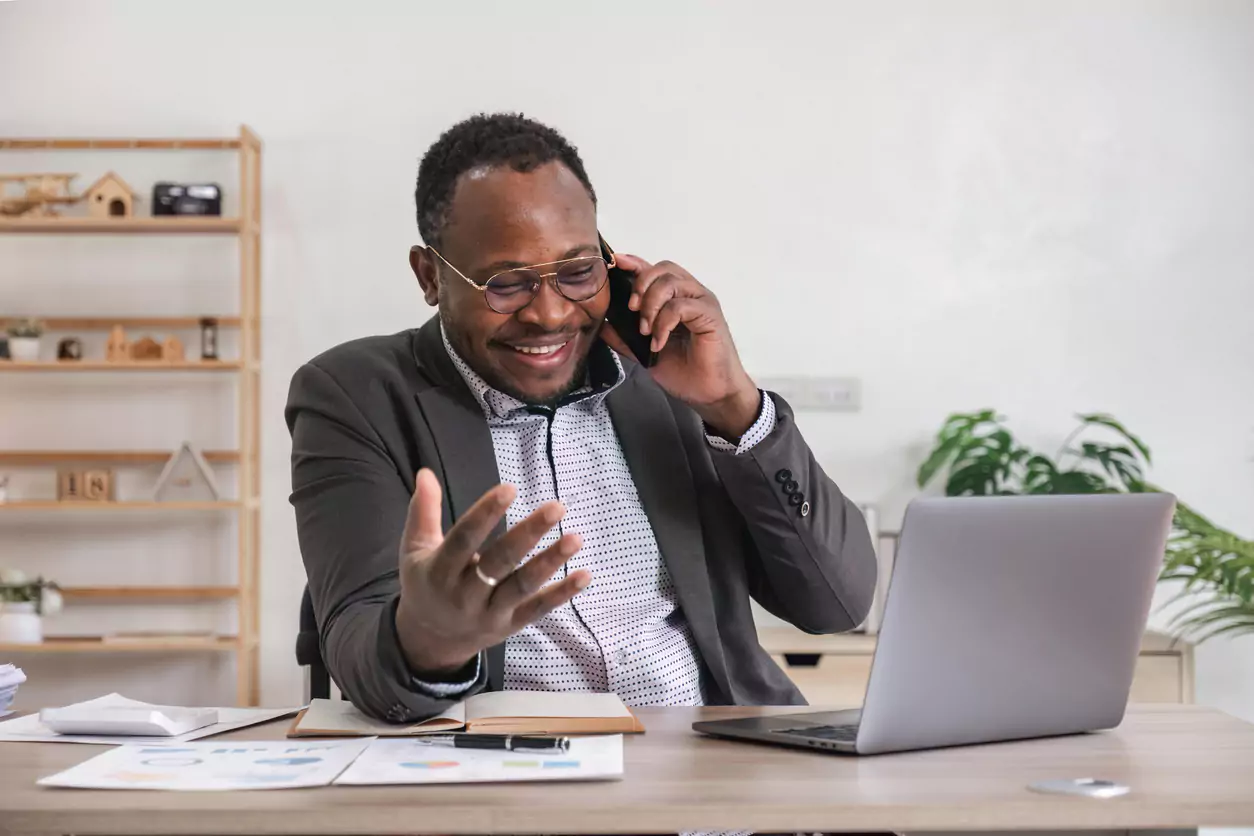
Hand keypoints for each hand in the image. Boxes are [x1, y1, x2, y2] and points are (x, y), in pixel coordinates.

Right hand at [394, 469, 589, 675]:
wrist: (429, 641)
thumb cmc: (425, 583)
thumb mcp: (414, 549)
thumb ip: (423, 511)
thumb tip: (426, 473)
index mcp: (439, 571)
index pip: (464, 539)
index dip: (485, 514)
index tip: (509, 489)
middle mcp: (465, 595)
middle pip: (500, 562)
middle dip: (528, 534)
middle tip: (556, 506)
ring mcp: (490, 613)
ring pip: (522, 586)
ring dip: (551, 562)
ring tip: (576, 538)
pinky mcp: (510, 626)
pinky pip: (538, 609)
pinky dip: (562, 593)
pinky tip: (586, 575)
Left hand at [600, 253, 760, 438]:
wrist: (708, 393)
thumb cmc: (685, 371)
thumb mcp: (644, 352)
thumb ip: (624, 336)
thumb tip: (601, 322)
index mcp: (676, 298)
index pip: (654, 270)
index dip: (634, 264)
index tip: (615, 264)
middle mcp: (691, 294)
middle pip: (662, 269)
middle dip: (640, 285)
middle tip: (631, 310)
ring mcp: (702, 302)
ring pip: (670, 283)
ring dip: (651, 305)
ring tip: (646, 331)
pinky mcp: (710, 315)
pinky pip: (680, 306)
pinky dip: (663, 323)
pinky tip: (658, 343)